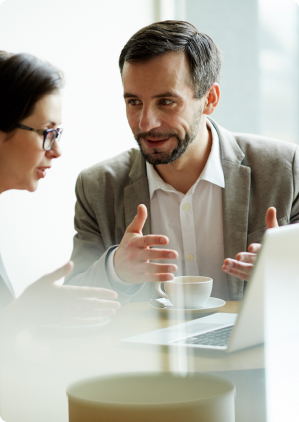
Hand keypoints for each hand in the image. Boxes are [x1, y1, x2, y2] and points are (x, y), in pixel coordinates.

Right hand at [3, 262, 120, 329]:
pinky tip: (99, 321)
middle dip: (106, 304)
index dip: (103, 293)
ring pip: (88, 313)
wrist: (23, 312)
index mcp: (67, 292)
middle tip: (119, 305)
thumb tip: (71, 262)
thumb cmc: (34, 294)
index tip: (114, 294)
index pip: (89, 292)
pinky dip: (90, 321)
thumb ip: (60, 272)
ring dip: (101, 312)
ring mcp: (67, 314)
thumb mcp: (46, 279)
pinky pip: (80, 321)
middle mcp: (70, 304)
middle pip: (92, 304)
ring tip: (113, 312)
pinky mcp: (63, 321)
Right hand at [114, 204, 177, 283]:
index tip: (166, 240)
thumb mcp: (131, 232)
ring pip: (151, 268)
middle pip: (150, 255)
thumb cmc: (127, 246)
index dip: (156, 240)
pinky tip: (171, 277)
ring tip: (175, 267)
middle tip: (175, 254)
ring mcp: (136, 267)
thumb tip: (142, 205)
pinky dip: (161, 278)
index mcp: (134, 243)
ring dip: (163, 268)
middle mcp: (134, 255)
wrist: (115, 266)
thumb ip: (139, 220)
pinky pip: (150, 278)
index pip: (146, 241)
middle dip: (163, 254)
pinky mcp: (139, 277)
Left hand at [222, 207, 278, 280]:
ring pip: (247, 270)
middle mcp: (263, 262)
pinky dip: (233, 272)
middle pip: (254, 261)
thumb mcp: (275, 234)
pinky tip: (225, 267)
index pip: (263, 249)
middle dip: (246, 259)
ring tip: (226, 262)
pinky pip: (242, 276)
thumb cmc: (275, 248)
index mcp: (268, 251)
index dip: (257, 248)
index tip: (250, 247)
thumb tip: (271, 208)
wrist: (281, 265)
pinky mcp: (252, 277)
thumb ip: (270, 222)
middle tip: (237, 256)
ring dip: (236, 266)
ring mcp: (258, 271)